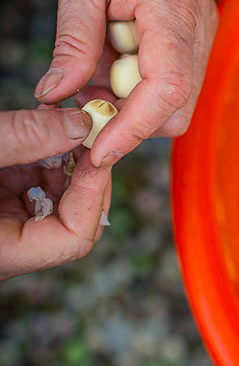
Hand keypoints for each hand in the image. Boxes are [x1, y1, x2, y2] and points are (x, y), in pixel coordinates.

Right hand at [0, 107, 111, 280]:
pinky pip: (34, 182)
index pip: (75, 239)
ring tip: (67, 116)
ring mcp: (5, 223)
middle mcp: (8, 245)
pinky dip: (43, 152)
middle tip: (92, 127)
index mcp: (2, 253)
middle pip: (74, 216)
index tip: (97, 153)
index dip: (93, 193)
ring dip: (67, 155)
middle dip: (86, 170)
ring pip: (57, 195)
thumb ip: (24, 139)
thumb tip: (81, 124)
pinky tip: (45, 122)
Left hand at [34, 0, 217, 167]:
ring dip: (134, 104)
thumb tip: (58, 97)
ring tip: (92, 79)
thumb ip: (74, 43)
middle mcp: (200, 27)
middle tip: (86, 112)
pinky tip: (112, 64)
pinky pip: (176, 79)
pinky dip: (141, 87)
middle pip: (180, 106)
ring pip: (179, 99)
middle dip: (134, 122)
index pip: (167, 89)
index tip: (99, 150)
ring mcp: (203, 33)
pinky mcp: (196, 36)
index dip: (134, 128)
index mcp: (173, 9)